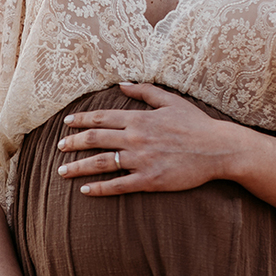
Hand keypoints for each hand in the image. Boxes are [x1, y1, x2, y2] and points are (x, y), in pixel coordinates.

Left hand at [57, 82, 242, 196]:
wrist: (217, 149)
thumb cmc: (195, 123)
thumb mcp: (170, 100)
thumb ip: (144, 91)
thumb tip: (121, 84)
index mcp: (139, 118)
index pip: (101, 118)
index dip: (80, 120)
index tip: (66, 123)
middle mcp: (135, 138)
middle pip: (95, 140)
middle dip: (72, 143)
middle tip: (58, 147)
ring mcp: (141, 160)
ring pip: (101, 163)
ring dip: (78, 168)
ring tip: (62, 172)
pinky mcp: (150, 180)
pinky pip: (118, 185)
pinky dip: (100, 188)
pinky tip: (86, 191)